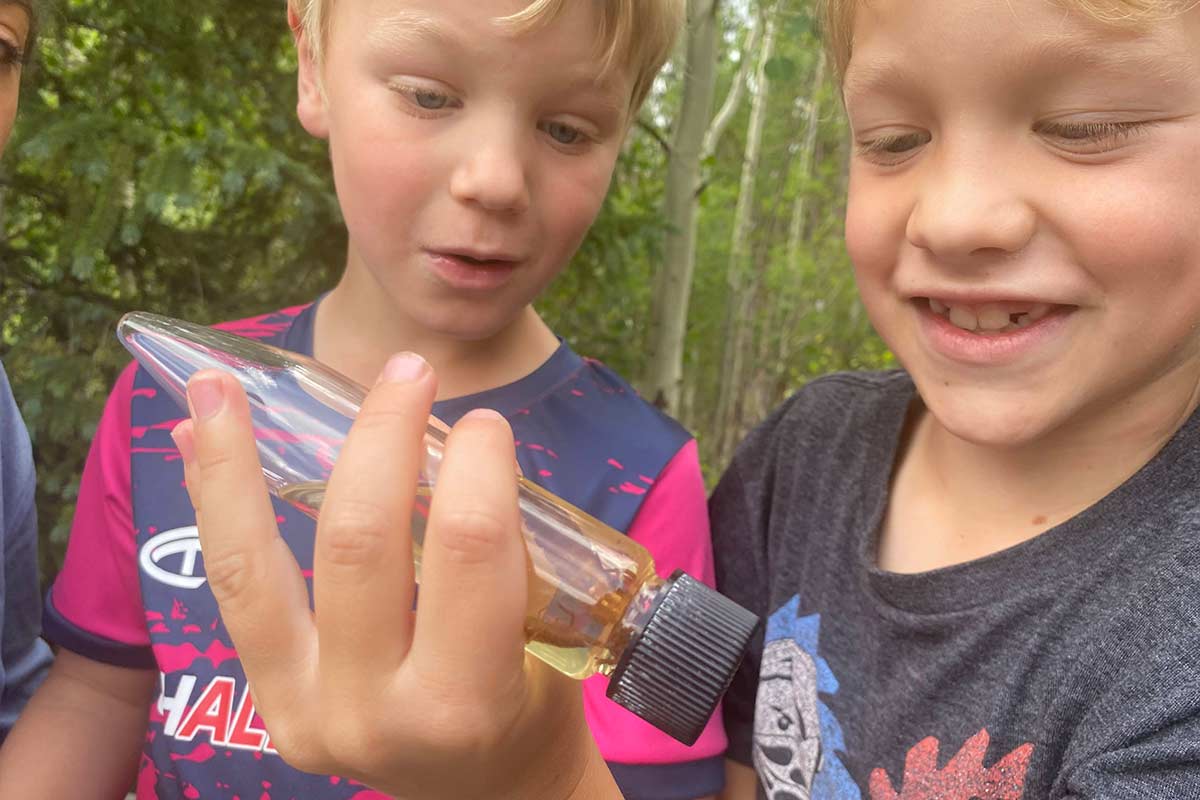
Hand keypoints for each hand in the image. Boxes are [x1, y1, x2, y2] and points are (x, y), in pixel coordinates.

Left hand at [172, 353, 615, 798]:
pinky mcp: (268, 703)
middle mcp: (370, 713)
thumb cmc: (535, 705)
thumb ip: (500, 551)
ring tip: (220, 384)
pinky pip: (237, 591)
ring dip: (235, 464)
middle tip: (408, 374)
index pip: (466, 549)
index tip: (485, 425)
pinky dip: (217, 506)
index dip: (476, 462)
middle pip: (360, 542)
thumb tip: (443, 439)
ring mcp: (303, 711)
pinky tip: (197, 442)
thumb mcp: (549, 636)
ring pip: (255, 567)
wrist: (487, 794)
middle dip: (382, 436)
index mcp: (464, 699)